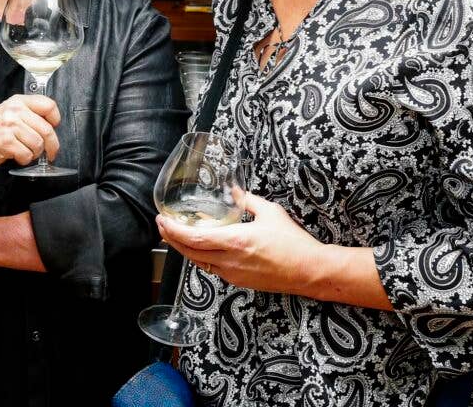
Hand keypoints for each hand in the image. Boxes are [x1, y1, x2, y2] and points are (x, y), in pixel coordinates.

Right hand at [0, 94, 60, 170]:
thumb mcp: (9, 113)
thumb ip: (28, 113)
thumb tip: (51, 123)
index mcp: (17, 101)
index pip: (48, 105)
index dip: (55, 119)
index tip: (54, 127)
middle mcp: (14, 111)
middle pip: (47, 129)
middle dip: (51, 145)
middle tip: (49, 152)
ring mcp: (9, 126)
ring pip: (38, 144)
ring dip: (35, 153)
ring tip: (26, 152)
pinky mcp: (6, 142)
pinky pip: (27, 154)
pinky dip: (25, 159)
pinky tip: (17, 156)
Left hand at [157, 189, 324, 295]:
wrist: (310, 271)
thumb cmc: (293, 243)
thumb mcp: (270, 213)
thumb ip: (248, 200)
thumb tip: (235, 190)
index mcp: (235, 242)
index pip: (194, 239)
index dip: (174, 231)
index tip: (162, 220)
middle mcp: (230, 261)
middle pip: (190, 253)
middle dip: (171, 239)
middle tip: (162, 225)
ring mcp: (233, 274)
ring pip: (199, 262)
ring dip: (184, 249)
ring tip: (175, 235)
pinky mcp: (239, 282)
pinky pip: (212, 268)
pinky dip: (201, 257)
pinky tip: (200, 247)